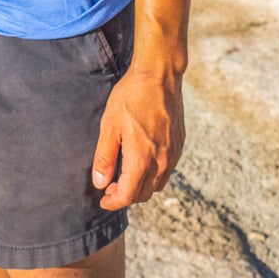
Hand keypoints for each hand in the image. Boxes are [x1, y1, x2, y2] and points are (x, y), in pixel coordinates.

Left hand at [91, 59, 182, 209]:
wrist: (160, 75)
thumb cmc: (132, 97)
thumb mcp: (109, 126)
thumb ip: (105, 158)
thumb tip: (100, 183)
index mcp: (142, 158)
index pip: (129, 195)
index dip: (114, 202)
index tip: (103, 200)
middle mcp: (162, 160)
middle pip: (144, 194)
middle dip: (126, 196)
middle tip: (110, 186)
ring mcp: (173, 153)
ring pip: (157, 184)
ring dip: (140, 187)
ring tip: (124, 176)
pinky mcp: (179, 144)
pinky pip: (166, 170)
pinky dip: (153, 175)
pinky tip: (141, 162)